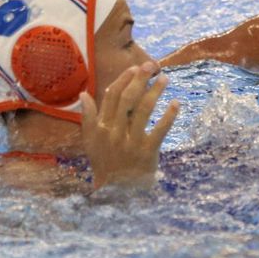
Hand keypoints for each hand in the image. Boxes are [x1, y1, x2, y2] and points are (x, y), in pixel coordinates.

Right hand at [80, 61, 178, 188]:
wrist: (118, 192)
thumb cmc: (106, 164)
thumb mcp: (91, 142)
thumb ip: (88, 118)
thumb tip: (83, 94)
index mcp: (100, 128)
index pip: (111, 97)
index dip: (123, 80)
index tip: (134, 68)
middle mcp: (113, 133)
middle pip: (127, 99)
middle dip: (140, 79)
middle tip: (152, 65)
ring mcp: (130, 142)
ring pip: (143, 110)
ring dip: (156, 91)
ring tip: (165, 79)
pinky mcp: (147, 152)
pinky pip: (159, 130)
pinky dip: (168, 116)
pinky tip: (176, 103)